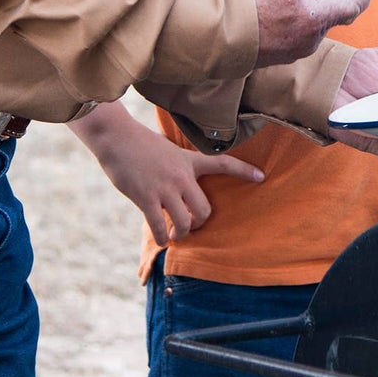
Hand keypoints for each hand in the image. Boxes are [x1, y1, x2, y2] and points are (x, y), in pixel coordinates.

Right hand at [91, 122, 263, 245]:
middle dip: (198, 222)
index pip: (222, 163)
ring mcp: (164, 188)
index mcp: (188, 161)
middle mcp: (181, 176)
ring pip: (184, 222)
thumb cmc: (137, 142)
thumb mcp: (165, 149)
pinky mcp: (146, 198)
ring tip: (174, 235)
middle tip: (190, 225)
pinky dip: (162, 237)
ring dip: (180, 234)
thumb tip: (178, 183)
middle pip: (204, 210)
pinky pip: (160, 227)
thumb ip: (176, 165)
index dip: (243, 171)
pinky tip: (161, 239)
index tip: (261, 177)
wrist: (115, 137)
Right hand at [247, 0, 370, 66]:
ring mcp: (294, 50)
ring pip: (309, 19)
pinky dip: (289, 13)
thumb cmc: (250, 3)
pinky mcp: (278, 54)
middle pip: (327, 10)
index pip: (352, 6)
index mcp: (317, 20)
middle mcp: (311, 40)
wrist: (216, 34)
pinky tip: (269, 1)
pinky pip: (293, 30)